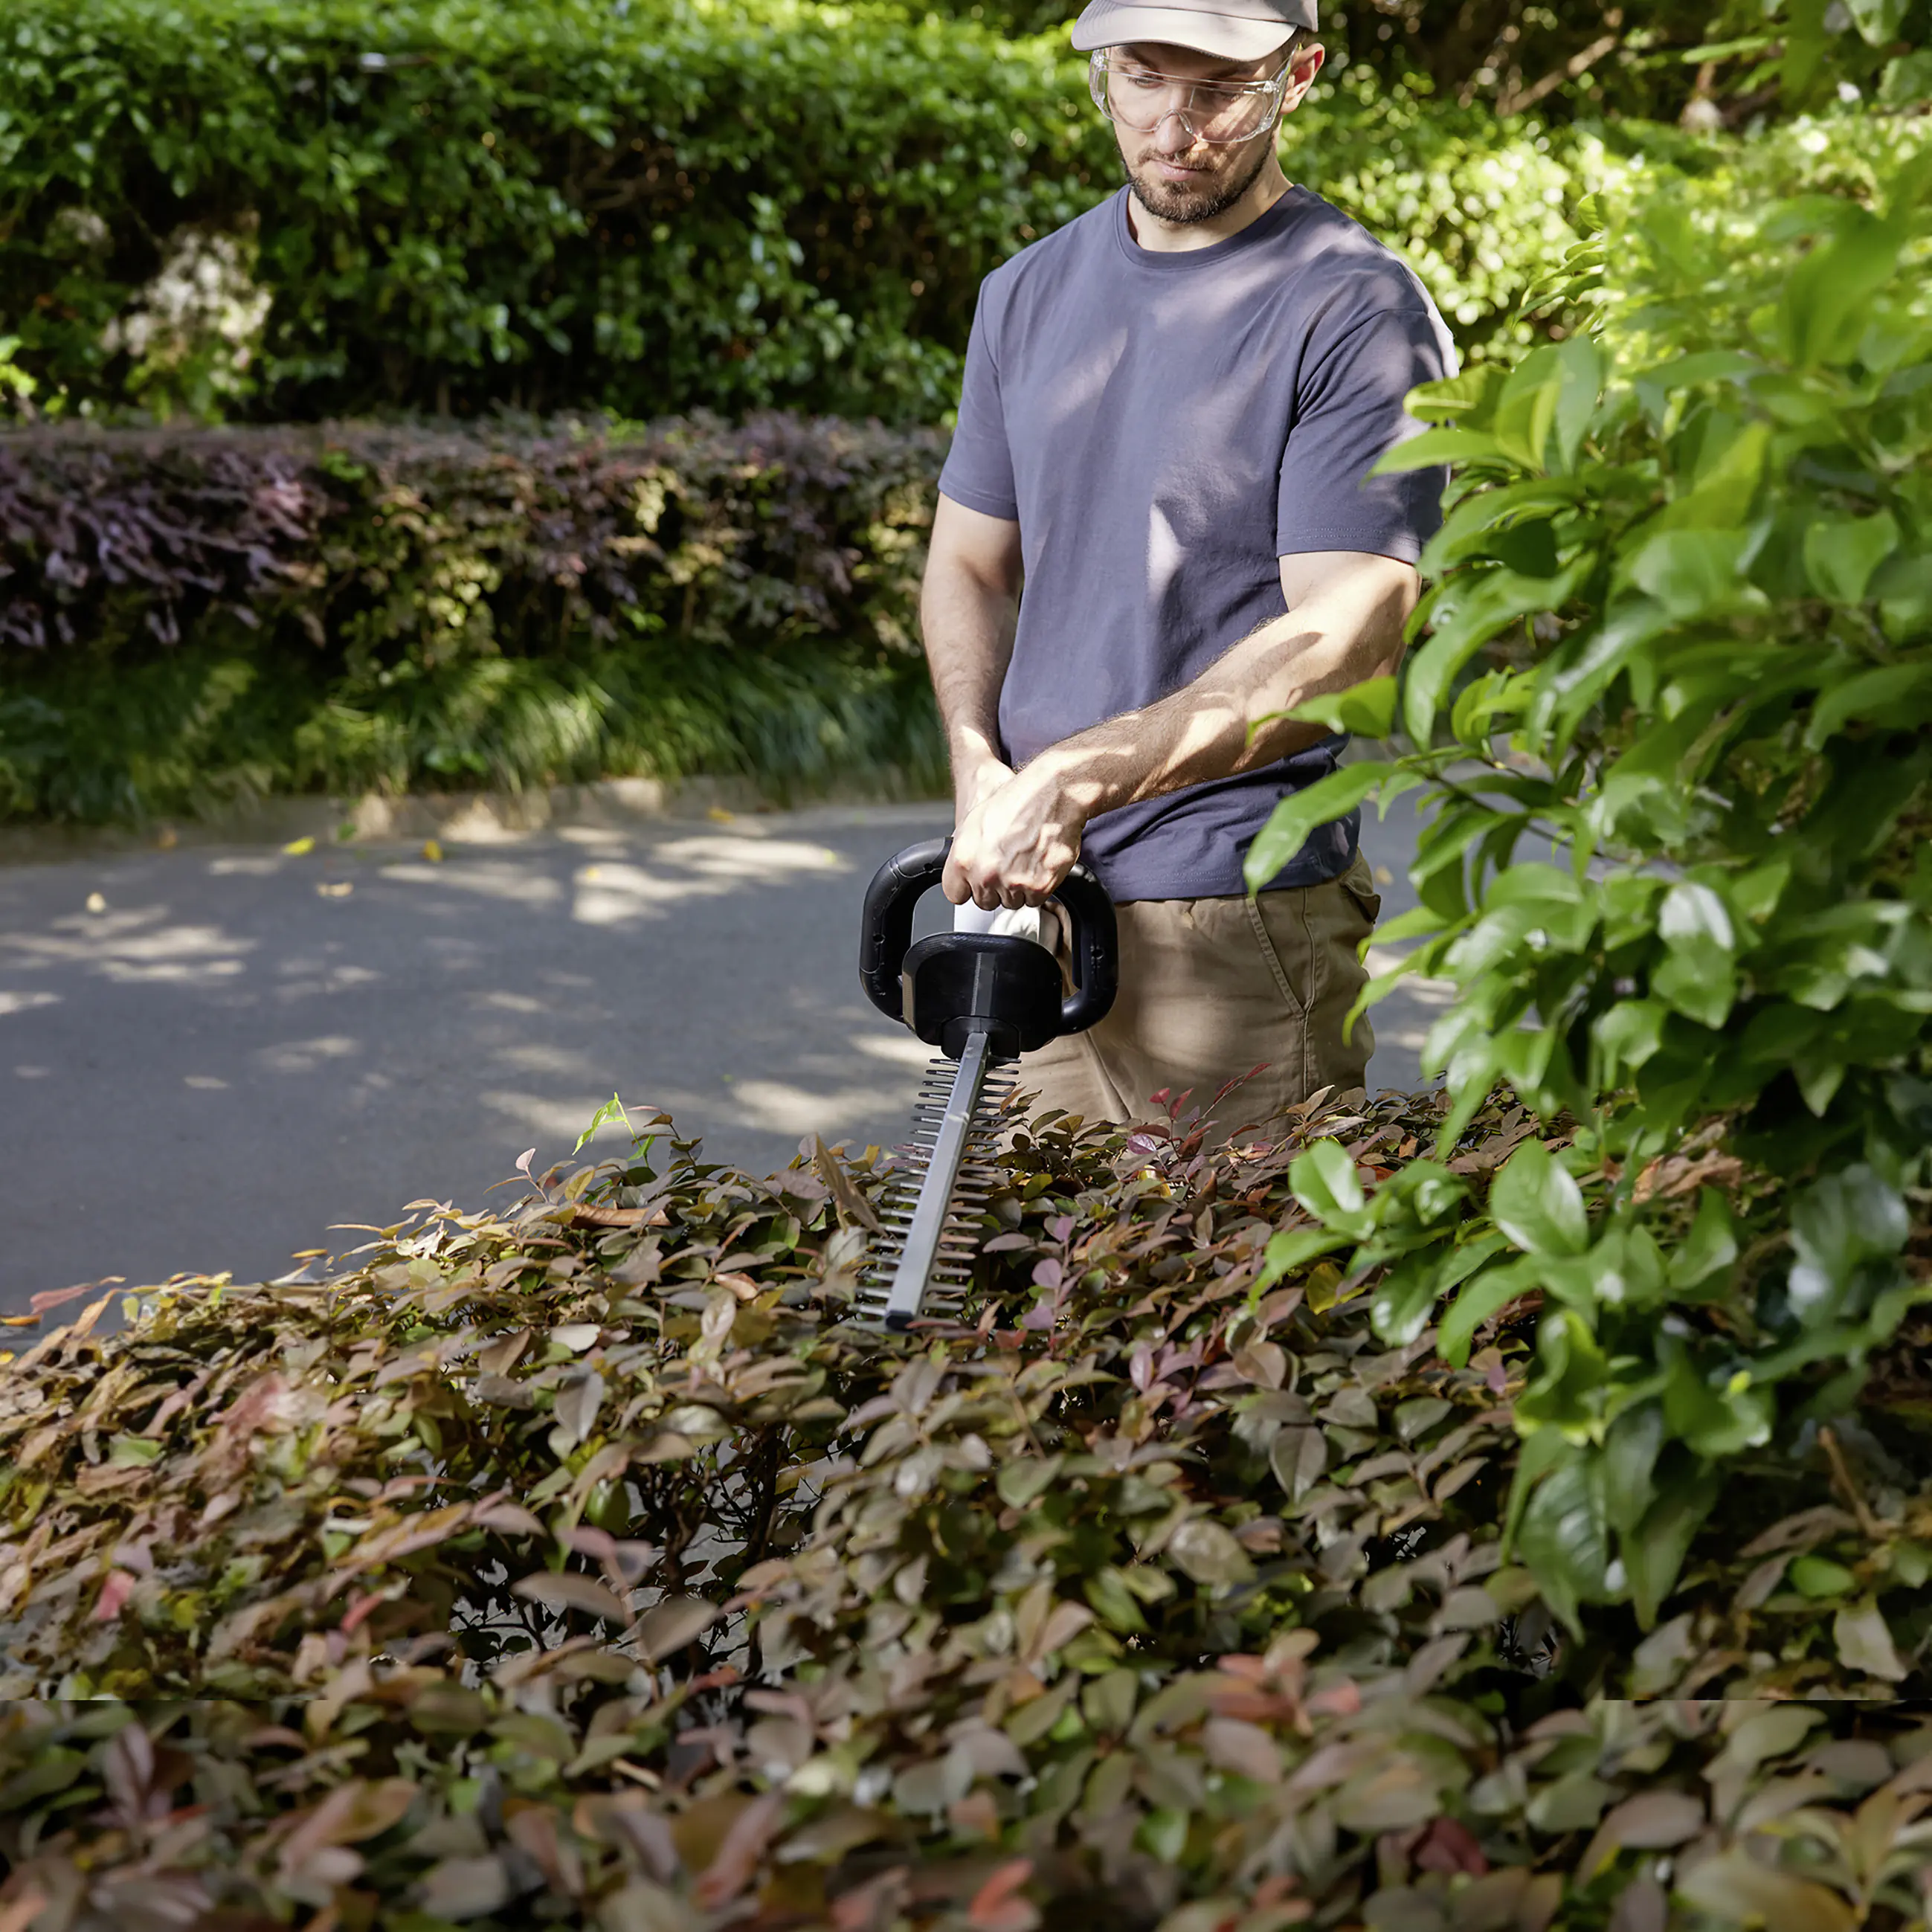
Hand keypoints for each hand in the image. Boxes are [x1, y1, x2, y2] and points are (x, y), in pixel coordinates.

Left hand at [944, 759, 1086, 909]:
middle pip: (984, 901)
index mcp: (964, 859)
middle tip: (1006, 865)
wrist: (1052, 795)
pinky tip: (1038, 865)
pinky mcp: (1038, 888)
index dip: (967, 887)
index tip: (974, 882)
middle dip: (994, 888)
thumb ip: (965, 853)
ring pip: (1010, 902)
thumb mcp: (974, 821)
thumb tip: (963, 870)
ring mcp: (1012, 883)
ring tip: (1024, 860)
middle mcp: (985, 874)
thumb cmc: (1016, 801)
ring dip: (1017, 888)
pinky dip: (1038, 887)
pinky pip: (1034, 900)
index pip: (955, 894)